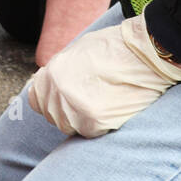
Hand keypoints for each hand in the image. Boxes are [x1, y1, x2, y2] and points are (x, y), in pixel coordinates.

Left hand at [27, 13, 180, 137]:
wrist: (144, 53)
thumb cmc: (114, 48)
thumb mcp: (76, 52)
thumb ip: (59, 72)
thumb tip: (48, 85)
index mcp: (51, 74)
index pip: (36, 100)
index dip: (50, 99)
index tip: (63, 98)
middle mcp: (57, 93)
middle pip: (54, 116)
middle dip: (68, 110)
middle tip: (91, 97)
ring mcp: (74, 109)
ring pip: (71, 126)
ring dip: (83, 118)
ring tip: (104, 100)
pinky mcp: (95, 122)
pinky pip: (91, 131)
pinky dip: (101, 124)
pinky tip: (114, 106)